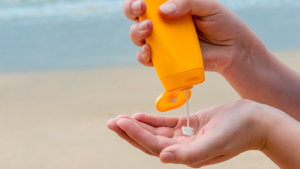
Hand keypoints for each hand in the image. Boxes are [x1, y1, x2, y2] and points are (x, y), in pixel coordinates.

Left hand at [107, 100, 269, 167]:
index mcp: (187, 155)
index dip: (136, 134)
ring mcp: (185, 137)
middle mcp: (183, 149)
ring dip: (138, 125)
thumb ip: (190, 153)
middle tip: (111, 122)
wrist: (256, 121)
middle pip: (150, 141)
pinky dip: (152, 120)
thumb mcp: (215, 142)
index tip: (120, 122)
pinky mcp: (190, 125)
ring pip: (155, 132)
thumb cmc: (239, 131)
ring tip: (120, 118)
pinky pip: (166, 124)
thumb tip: (163, 158)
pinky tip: (139, 115)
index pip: (154, 146)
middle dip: (130, 132)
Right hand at [124, 0, 253, 72]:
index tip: (142, 1)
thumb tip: (163, 10)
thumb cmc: (222, 23)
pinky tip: (149, 51)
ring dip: (136, 32)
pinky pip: (147, 59)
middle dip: (132, 10)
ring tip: (148, 30)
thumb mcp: (208, 6)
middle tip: (141, 10)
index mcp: (171, 6)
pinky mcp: (166, 59)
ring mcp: (163, 42)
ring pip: (137, 37)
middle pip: (136, 16)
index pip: (148, 1)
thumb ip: (187, 3)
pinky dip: (142, 56)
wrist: (233, 49)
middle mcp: (163, 23)